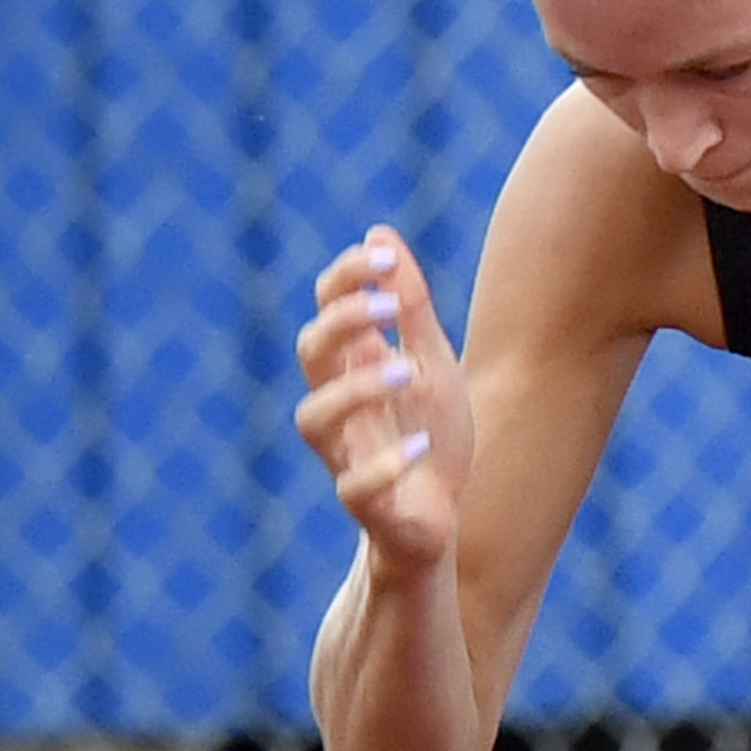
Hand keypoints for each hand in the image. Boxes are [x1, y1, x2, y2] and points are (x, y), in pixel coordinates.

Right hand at [293, 225, 470, 574]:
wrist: (439, 519)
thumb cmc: (428, 434)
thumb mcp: (431, 363)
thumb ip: (409, 306)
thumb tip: (379, 232)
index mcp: (354, 367)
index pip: (328, 309)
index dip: (344, 278)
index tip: (383, 257)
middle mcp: (340, 406)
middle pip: (311, 353)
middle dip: (343, 321)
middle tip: (391, 307)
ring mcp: (346, 455)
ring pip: (314, 419)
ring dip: (355, 390)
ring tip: (404, 372)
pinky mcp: (364, 505)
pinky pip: (353, 488)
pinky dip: (384, 465)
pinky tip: (420, 447)